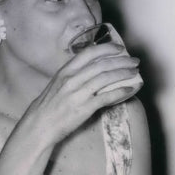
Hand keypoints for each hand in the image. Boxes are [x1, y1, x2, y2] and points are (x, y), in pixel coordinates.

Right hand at [26, 42, 141, 143]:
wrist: (39, 126)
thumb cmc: (48, 106)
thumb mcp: (57, 84)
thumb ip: (73, 76)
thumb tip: (92, 70)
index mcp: (65, 72)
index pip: (88, 53)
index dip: (107, 48)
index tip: (120, 48)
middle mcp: (72, 79)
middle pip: (102, 64)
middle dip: (121, 61)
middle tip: (134, 61)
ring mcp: (78, 93)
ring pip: (106, 78)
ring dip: (124, 73)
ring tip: (135, 73)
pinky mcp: (84, 108)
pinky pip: (107, 97)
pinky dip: (121, 92)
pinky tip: (130, 89)